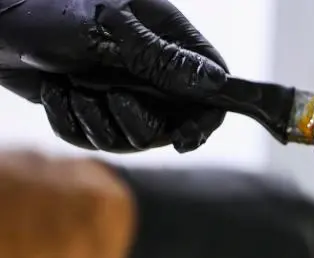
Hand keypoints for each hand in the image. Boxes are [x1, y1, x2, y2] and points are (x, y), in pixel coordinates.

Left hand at [0, 0, 227, 152]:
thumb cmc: (45, 8)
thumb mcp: (110, 34)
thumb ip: (164, 62)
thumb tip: (216, 83)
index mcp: (167, 36)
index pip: (212, 83)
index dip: (206, 115)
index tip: (185, 138)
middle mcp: (151, 66)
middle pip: (173, 122)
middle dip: (137, 124)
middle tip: (111, 100)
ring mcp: (121, 86)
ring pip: (133, 137)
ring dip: (99, 123)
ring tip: (72, 90)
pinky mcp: (91, 104)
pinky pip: (96, 137)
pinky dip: (72, 123)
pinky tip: (53, 93)